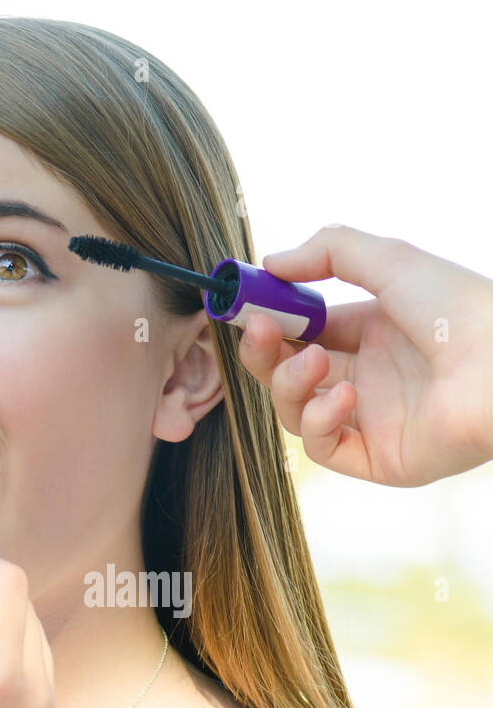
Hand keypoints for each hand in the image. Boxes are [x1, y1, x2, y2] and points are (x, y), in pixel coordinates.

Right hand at [239, 224, 492, 485]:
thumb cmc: (463, 309)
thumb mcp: (391, 261)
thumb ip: (328, 251)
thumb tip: (270, 261)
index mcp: (373, 333)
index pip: (301, 329)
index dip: (269, 318)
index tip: (245, 304)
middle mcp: (368, 376)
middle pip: (287, 370)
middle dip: (264, 350)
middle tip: (261, 329)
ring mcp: (371, 418)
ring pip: (294, 409)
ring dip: (290, 382)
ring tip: (317, 362)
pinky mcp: (379, 457)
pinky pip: (322, 446)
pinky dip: (318, 421)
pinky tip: (345, 396)